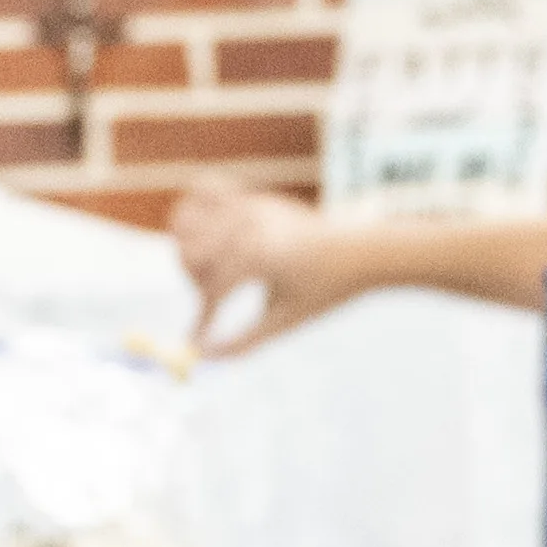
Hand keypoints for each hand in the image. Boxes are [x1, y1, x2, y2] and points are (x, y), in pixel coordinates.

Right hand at [168, 181, 347, 349]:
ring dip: (187, 246)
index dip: (202, 319)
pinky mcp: (252, 197)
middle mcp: (249, 224)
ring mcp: (249, 205)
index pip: (210, 288)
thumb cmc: (325, 290)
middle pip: (188, 251)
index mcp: (260, 256)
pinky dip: (194, 208)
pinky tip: (206, 235)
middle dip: (193, 281)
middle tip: (212, 298)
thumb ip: (241, 342)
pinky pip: (204, 189)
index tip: (198, 339)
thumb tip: (201, 357)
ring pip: (185, 219)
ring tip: (207, 267)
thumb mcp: (284, 321)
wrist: (361, 251)